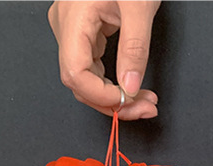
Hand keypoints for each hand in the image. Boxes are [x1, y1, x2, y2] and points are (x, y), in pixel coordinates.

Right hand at [48, 1, 160, 119]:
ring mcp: (73, 30)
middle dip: (112, 103)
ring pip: (86, 79)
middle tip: (145, 108)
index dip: (101, 96)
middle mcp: (66, 27)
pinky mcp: (85, 32)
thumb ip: (135, 49)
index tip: (129, 100)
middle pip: (80, 83)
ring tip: (144, 101)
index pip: (75, 74)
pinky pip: (93, 68)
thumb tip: (130, 88)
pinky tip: (132, 88)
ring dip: (114, 97)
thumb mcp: (139, 7)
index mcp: (73, 19)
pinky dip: (112, 83)